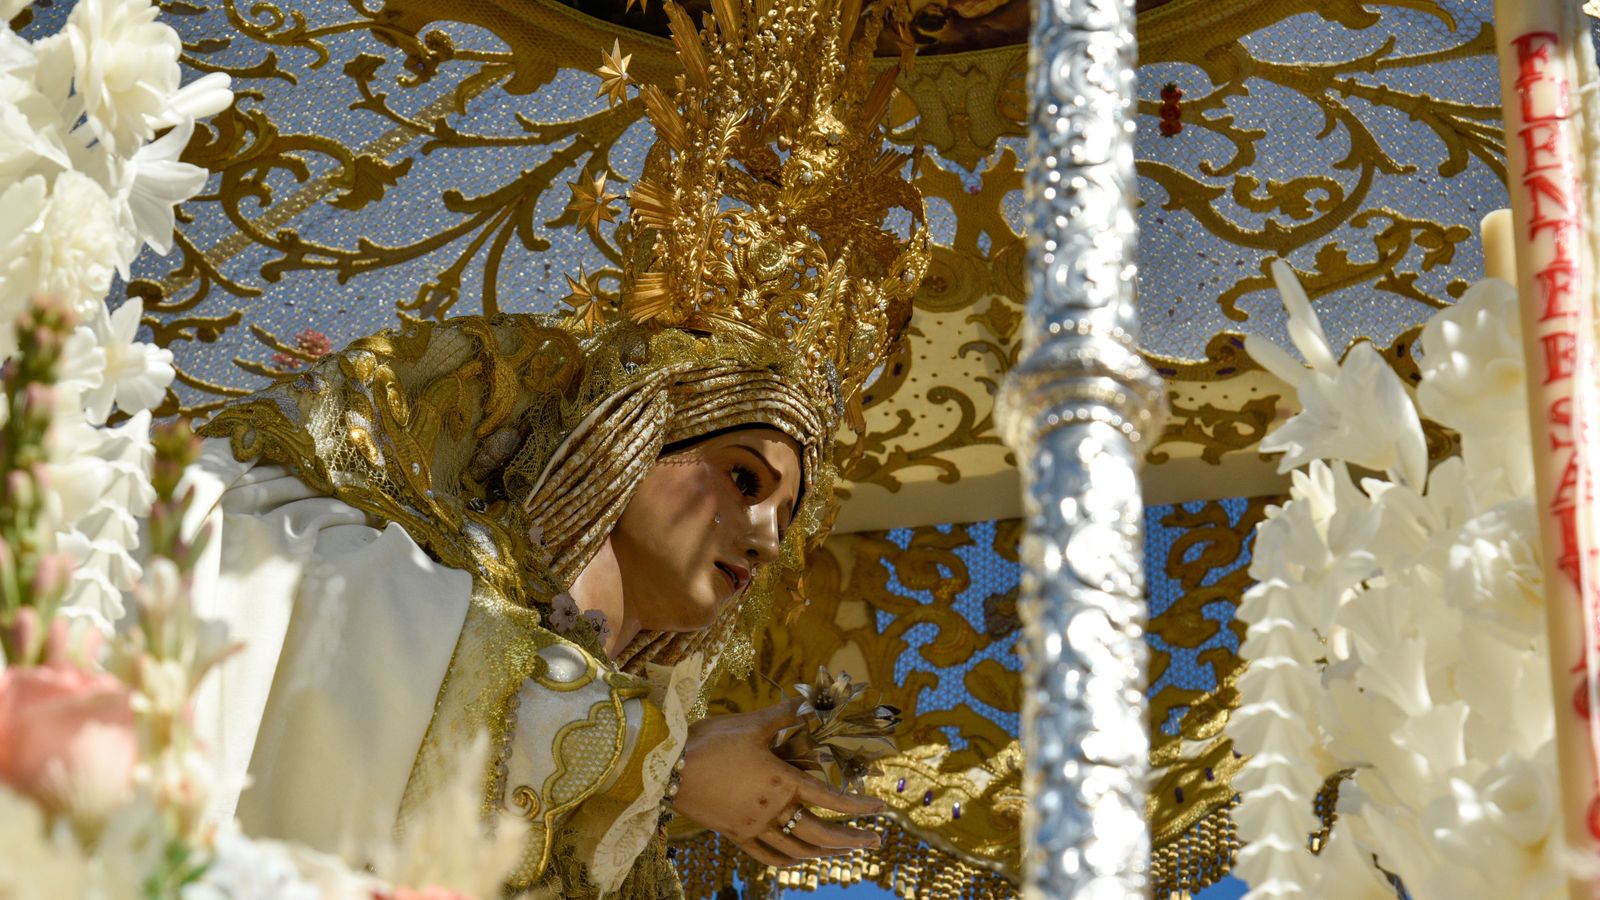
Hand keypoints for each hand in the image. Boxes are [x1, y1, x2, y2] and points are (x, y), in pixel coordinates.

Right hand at [672, 697, 885, 867]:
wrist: (666, 767)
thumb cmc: (711, 741)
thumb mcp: (752, 724)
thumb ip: (785, 716)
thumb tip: (810, 702)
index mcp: (782, 782)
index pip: (831, 798)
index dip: (860, 805)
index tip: (882, 809)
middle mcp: (773, 811)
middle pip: (821, 833)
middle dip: (852, 839)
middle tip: (876, 840)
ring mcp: (753, 827)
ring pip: (798, 850)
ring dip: (826, 852)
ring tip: (843, 850)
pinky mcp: (735, 834)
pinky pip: (768, 856)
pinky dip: (789, 860)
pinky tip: (799, 859)